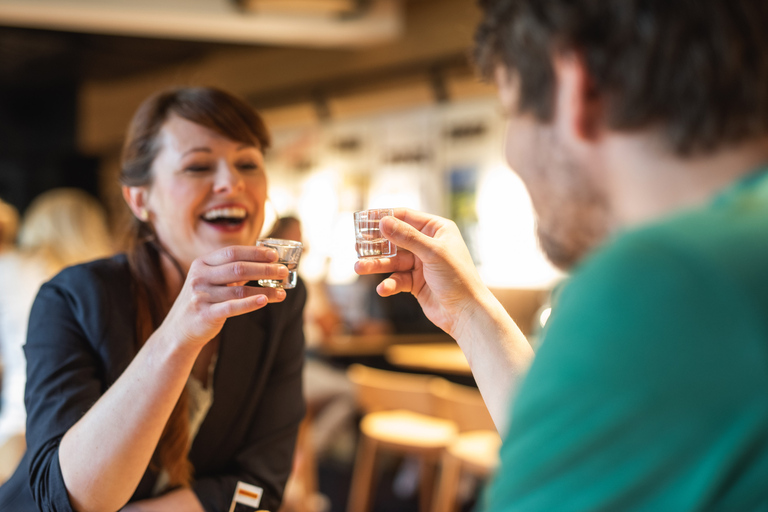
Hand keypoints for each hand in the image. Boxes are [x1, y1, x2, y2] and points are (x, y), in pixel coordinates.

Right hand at [161, 245, 288, 350]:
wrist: (179, 329)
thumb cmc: (203, 300)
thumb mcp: (211, 280)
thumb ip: (231, 269)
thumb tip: (265, 261)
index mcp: (202, 263)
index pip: (232, 252)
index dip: (255, 252)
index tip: (274, 255)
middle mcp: (200, 277)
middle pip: (238, 268)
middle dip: (265, 269)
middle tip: (283, 271)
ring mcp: (201, 295)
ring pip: (240, 289)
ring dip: (265, 290)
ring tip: (282, 292)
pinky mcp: (205, 314)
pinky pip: (232, 307)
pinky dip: (250, 303)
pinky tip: (265, 300)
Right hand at [354, 208, 490, 338]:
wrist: (466, 313)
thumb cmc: (457, 278)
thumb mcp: (432, 253)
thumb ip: (406, 237)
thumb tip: (383, 222)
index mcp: (437, 230)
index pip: (406, 217)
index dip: (385, 217)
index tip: (364, 219)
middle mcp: (428, 244)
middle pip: (395, 239)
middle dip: (376, 243)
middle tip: (357, 245)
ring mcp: (421, 264)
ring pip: (393, 261)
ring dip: (376, 264)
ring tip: (359, 267)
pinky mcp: (416, 283)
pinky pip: (397, 280)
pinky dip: (389, 284)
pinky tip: (383, 289)